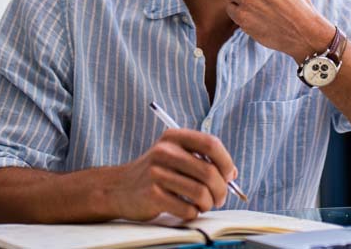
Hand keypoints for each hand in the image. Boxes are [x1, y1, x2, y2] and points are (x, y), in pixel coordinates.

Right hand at [110, 129, 236, 221]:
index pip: (211, 143)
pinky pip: (186, 208)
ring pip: (200, 192)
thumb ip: (202, 159)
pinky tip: (188, 210)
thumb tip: (232, 174)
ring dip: (208, 203)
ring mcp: (156, 173)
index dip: (226, 161)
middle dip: (221, 189)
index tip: (229, 175)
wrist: (118, 188)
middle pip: (208, 171)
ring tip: (205, 205)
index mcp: (174, 137)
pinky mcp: (152, 195)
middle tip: (220, 198)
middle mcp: (165, 151)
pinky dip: (193, 213)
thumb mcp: (175, 155)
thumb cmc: (156, 173)